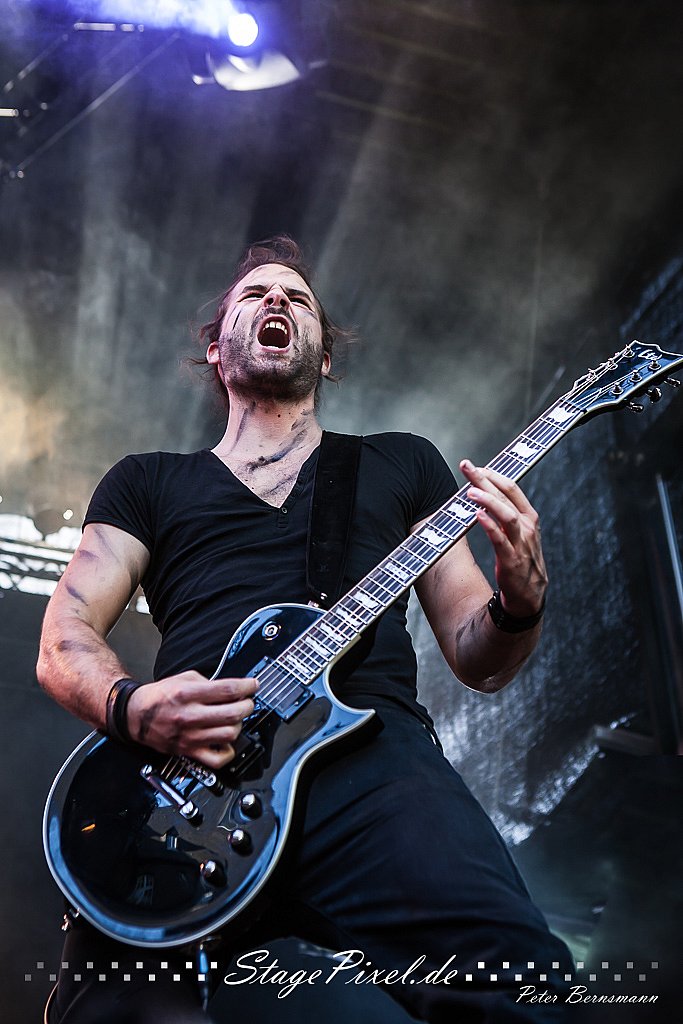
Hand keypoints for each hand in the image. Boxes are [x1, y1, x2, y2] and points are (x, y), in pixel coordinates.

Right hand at [126, 671, 257, 769]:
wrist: (135, 716)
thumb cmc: (159, 697)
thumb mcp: (183, 678)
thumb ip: (208, 682)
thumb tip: (231, 688)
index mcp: (187, 694)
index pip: (227, 690)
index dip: (247, 687)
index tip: (253, 685)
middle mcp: (189, 715)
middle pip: (232, 713)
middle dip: (247, 705)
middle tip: (248, 702)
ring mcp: (190, 736)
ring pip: (229, 734)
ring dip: (238, 725)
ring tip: (235, 719)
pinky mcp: (189, 752)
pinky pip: (217, 759)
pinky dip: (228, 751)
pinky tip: (226, 741)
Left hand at [460, 459, 546, 617]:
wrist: (528, 594)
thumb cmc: (520, 559)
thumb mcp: (517, 532)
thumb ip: (504, 513)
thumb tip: (483, 493)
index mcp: (529, 516)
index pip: (511, 488)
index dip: (493, 474)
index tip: (476, 466)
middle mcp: (527, 526)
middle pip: (505, 496)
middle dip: (484, 479)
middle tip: (466, 466)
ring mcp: (521, 543)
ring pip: (506, 515)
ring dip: (488, 500)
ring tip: (470, 491)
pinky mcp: (511, 560)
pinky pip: (500, 540)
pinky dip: (489, 526)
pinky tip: (477, 516)